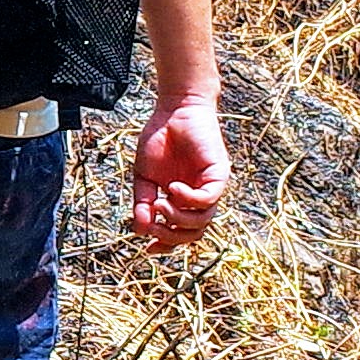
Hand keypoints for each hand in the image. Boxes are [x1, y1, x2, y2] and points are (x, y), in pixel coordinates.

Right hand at [128, 97, 227, 247]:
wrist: (174, 110)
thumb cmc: (159, 140)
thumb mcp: (144, 176)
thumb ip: (143, 202)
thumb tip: (140, 230)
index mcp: (182, 201)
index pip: (180, 233)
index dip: (166, 244)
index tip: (147, 249)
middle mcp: (200, 198)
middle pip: (194, 234)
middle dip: (171, 237)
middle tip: (152, 226)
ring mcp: (211, 187)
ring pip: (202, 221)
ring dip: (178, 218)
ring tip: (160, 204)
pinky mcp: (219, 174)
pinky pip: (208, 199)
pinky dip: (189, 199)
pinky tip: (173, 188)